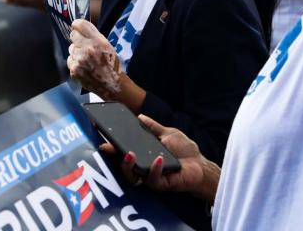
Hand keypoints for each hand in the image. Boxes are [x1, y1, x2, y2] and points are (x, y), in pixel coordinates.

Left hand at [68, 19, 122, 97]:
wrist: (112, 85)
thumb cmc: (112, 65)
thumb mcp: (107, 45)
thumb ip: (94, 35)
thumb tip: (80, 27)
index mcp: (98, 41)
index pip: (79, 24)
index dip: (77, 26)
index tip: (78, 28)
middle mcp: (87, 49)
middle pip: (72, 35)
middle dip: (77, 39)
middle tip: (84, 45)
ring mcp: (79, 60)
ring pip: (71, 48)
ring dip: (76, 52)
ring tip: (86, 59)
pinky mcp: (74, 70)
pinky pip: (70, 60)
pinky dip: (75, 62)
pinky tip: (84, 67)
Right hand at [99, 115, 219, 201]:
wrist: (201, 165)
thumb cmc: (185, 151)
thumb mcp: (168, 133)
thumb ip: (154, 127)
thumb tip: (139, 117)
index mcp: (143, 154)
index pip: (124, 150)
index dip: (112, 145)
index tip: (102, 135)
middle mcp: (143, 167)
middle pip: (122, 165)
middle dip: (114, 156)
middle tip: (108, 147)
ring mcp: (150, 177)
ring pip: (131, 176)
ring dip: (128, 165)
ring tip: (130, 153)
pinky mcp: (161, 185)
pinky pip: (152, 180)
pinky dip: (154, 169)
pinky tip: (158, 159)